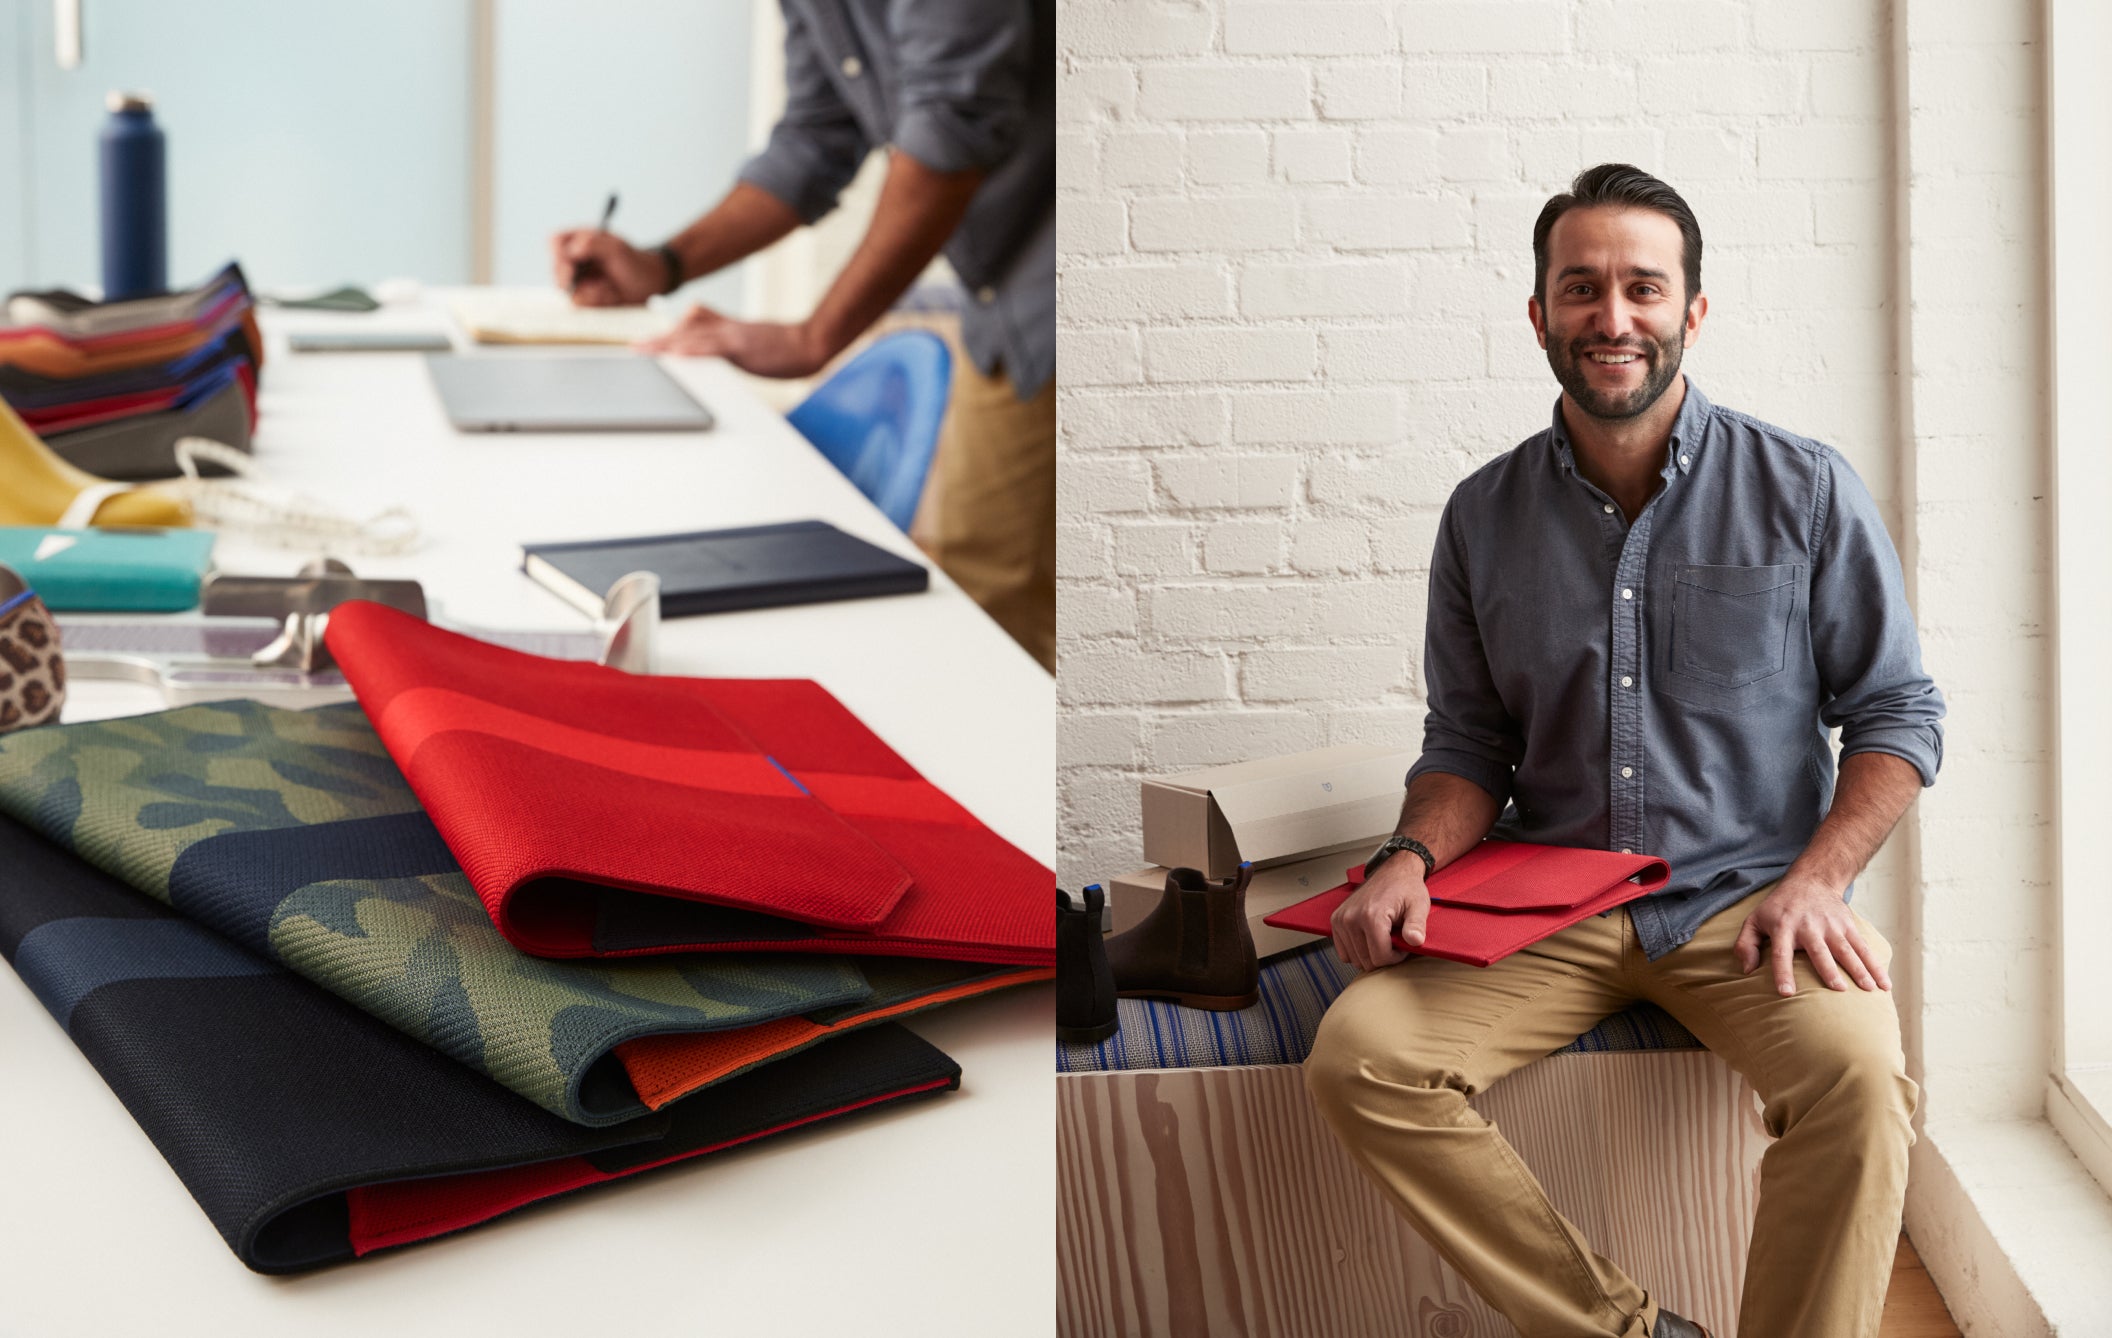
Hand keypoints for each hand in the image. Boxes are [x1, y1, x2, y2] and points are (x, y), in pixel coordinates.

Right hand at [549, 229, 665, 306]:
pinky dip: (597, 301)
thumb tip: (572, 250)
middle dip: (572, 280)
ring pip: (569, 290)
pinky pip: (582, 303)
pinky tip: (611, 296)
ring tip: (609, 289)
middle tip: (591, 285)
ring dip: (589, 292)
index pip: (556, 242)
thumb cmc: (636, 262)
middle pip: (557, 269)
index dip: (559, 254)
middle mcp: (576, 259)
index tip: (570, 268)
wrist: (651, 284)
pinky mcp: (587, 297)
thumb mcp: (616, 249)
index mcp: (580, 239)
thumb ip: (592, 244)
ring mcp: (580, 279)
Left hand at [634, 304, 834, 378]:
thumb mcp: (749, 336)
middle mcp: (725, 329)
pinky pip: (713, 347)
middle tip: (634, 348)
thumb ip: (726, 328)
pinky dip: (694, 349)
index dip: (666, 335)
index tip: (645, 344)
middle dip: (658, 341)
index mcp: (726, 329)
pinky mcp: (743, 346)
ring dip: (667, 344)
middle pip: (684, 332)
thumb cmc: (783, 345)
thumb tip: (705, 323)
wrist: (809, 343)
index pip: (689, 328)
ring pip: (692, 337)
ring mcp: (733, 336)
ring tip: (644, 351)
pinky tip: (677, 353)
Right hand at [1329, 857, 1430, 971]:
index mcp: (1371, 916)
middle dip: (1384, 956)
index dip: (1396, 957)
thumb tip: (1415, 941)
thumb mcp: (1418, 905)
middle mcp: (1352, 918)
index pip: (1380, 958)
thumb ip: (1417, 925)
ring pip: (1355, 959)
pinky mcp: (1336, 921)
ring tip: (1383, 938)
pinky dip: (1357, 951)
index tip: (1403, 944)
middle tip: (1394, 941)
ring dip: (1370, 954)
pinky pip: (1343, 952)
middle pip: (1367, 961)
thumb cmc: (1406, 888)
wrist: (1393, 872)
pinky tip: (1369, 940)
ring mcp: (1341, 920)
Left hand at [1733, 876, 1891, 996]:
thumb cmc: (1778, 908)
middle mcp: (1809, 927)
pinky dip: (1876, 965)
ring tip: (1869, 989)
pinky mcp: (1848, 926)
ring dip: (1859, 969)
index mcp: (1783, 927)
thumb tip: (1746, 970)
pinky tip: (1885, 984)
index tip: (1786, 993)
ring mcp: (1831, 926)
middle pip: (1819, 951)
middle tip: (1838, 989)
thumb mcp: (1755, 920)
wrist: (1810, 881)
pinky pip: (1863, 948)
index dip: (1783, 972)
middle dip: (1829, 970)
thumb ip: (1746, 944)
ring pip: (1847, 949)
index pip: (1781, 953)